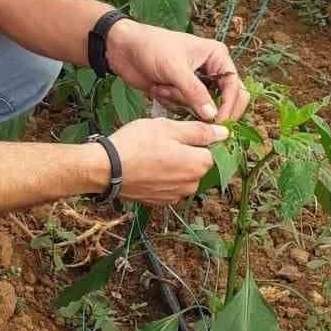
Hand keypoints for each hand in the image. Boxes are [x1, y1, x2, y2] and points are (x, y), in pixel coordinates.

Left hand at [108, 20, 249, 121]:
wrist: (124, 49)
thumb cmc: (151, 47)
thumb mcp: (174, 68)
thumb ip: (194, 92)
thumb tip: (213, 116)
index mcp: (217, 57)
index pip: (234, 86)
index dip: (228, 106)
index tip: (217, 122)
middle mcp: (211, 70)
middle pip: (225, 100)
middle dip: (206, 107)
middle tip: (195, 116)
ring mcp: (196, 83)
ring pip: (202, 107)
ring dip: (180, 101)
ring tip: (162, 87)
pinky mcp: (181, 93)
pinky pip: (185, 109)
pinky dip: (171, 103)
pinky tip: (157, 89)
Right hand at [110, 117, 228, 203]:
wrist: (106, 169)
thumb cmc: (136, 144)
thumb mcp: (168, 128)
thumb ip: (200, 131)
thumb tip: (224, 133)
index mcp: (197, 165)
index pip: (212, 151)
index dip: (198, 140)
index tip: (180, 134)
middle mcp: (191, 185)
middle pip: (198, 165)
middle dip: (186, 154)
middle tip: (162, 142)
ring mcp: (175, 196)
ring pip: (183, 177)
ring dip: (174, 167)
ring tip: (152, 155)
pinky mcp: (160, 202)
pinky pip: (170, 187)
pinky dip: (163, 179)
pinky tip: (147, 168)